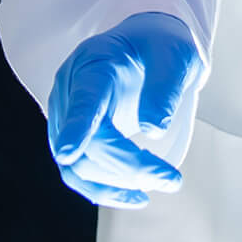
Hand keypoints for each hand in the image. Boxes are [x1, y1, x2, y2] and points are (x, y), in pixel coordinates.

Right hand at [46, 11, 202, 208]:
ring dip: (115, 185)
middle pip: (86, 142)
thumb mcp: (173, 56)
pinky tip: (132, 196)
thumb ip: (164, 89)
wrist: (147, 45)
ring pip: (77, 165)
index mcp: (93, 63)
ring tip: (156, 188)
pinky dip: (104, 189)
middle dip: (128, 167)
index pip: (82, 99)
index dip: (76, 127)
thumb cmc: (159, 47)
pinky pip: (80, 172)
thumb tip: (153, 131)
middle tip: (171, 179)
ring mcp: (68, 116)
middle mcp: (70, 91)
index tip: (70, 153)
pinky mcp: (75, 137)